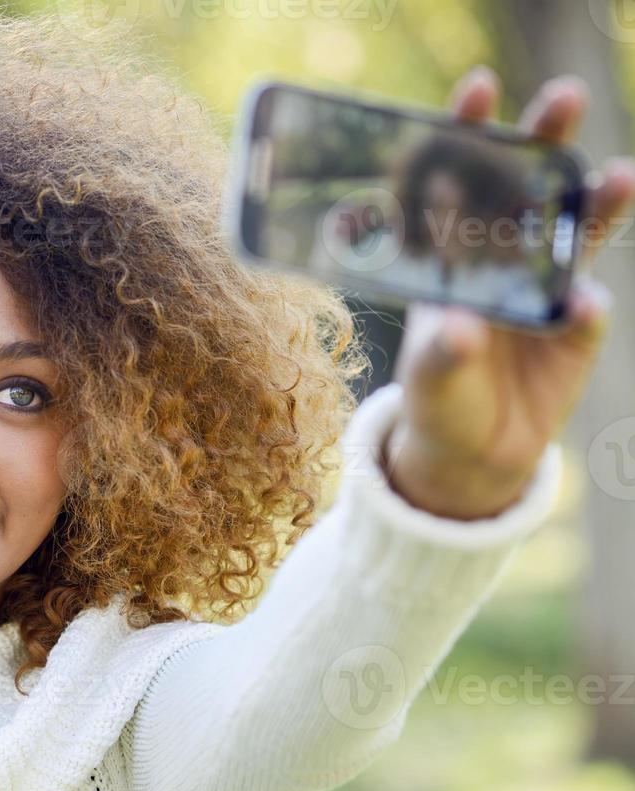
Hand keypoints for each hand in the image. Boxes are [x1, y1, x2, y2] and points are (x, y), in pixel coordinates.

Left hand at [384, 66, 634, 518]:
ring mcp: (545, 288)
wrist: (472, 451)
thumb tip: (465, 329)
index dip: (468, 134)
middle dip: (547, 142)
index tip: (480, 88)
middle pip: (529, 190)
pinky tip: (580, 308)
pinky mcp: (576, 330)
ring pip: (576, 234)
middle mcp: (502, 260)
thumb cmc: (436, 396)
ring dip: (598, 205)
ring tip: (619, 176)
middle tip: (564, 97)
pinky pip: (585, 312)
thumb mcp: (426, 375)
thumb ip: (441, 351)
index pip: (458, 183)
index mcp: (451, 257)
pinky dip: (584, 309)